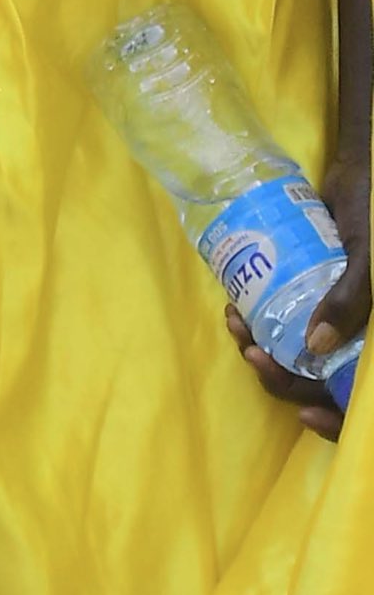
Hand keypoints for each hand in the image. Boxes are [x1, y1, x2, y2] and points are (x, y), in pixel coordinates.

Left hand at [229, 146, 369, 435]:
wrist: (359, 173)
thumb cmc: (373, 216)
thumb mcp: (368, 257)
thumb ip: (352, 298)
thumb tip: (316, 345)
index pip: (360, 402)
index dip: (339, 420)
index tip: (305, 415)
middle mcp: (358, 338)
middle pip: (322, 383)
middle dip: (283, 377)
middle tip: (251, 351)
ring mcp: (333, 319)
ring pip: (296, 355)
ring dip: (263, 350)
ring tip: (235, 324)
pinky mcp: (308, 297)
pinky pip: (282, 323)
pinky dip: (258, 323)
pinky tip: (234, 308)